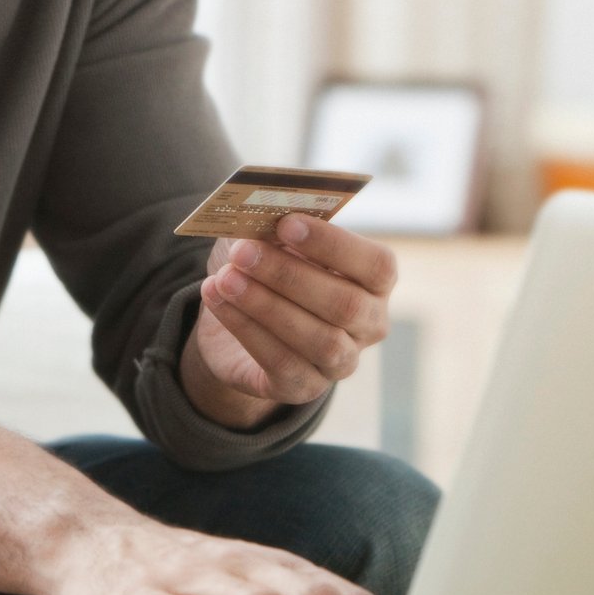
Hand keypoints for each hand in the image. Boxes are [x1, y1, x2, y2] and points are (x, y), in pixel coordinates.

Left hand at [192, 214, 396, 404]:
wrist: (233, 319)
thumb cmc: (264, 266)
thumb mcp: (268, 236)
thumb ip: (275, 221)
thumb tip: (262, 208)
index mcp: (374, 280)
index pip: (376, 265)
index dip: (333, 244)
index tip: (286, 222)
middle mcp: (369, 324)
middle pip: (344, 304)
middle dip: (288, 275)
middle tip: (242, 251)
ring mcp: (341, 361)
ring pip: (317, 339)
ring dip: (265, 305)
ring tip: (224, 278)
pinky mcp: (304, 386)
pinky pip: (282, 363)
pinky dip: (245, 328)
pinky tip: (217, 299)